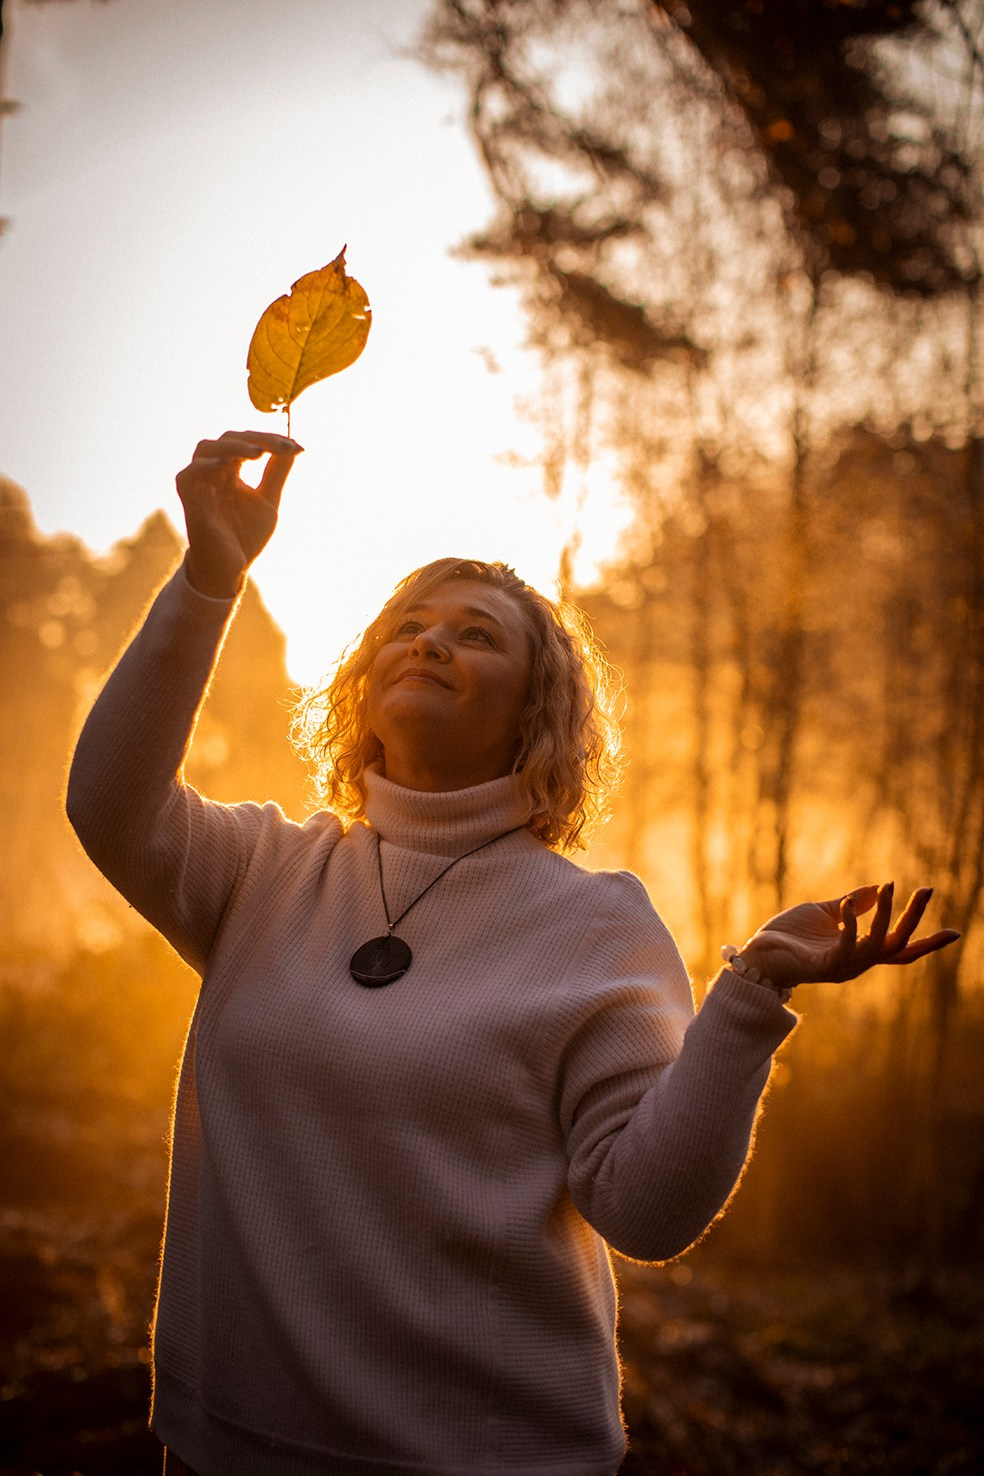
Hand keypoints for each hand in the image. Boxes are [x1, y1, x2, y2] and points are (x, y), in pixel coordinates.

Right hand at [176, 429, 302, 597]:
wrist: (231, 567)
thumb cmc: (246, 536)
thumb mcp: (268, 500)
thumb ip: (277, 473)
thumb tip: (294, 447)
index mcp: (231, 470)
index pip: (248, 442)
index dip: (271, 440)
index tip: (297, 446)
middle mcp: (213, 470)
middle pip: (230, 438)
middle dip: (258, 440)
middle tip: (283, 447)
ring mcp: (199, 482)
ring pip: (207, 448)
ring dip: (234, 446)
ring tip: (258, 452)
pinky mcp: (189, 498)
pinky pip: (190, 474)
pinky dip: (206, 465)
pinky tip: (227, 465)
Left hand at [739, 883, 959, 989]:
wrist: (758, 953)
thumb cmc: (788, 936)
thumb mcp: (824, 913)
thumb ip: (852, 903)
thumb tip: (878, 886)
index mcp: (860, 951)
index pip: (902, 949)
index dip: (928, 942)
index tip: (955, 932)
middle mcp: (858, 963)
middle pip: (899, 945)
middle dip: (914, 917)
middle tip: (926, 890)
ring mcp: (843, 967)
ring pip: (879, 944)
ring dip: (885, 914)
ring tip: (888, 887)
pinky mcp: (825, 966)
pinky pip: (847, 946)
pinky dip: (852, 923)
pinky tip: (849, 902)